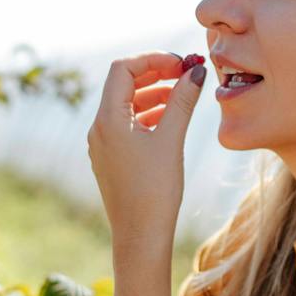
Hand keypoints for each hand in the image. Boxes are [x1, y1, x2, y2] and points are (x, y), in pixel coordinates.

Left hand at [87, 51, 206, 254]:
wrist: (140, 235)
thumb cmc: (155, 190)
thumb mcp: (172, 140)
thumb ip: (182, 101)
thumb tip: (196, 72)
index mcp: (108, 119)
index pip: (123, 69)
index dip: (153, 59)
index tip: (181, 64)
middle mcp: (99, 128)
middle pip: (123, 84)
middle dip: (155, 73)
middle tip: (186, 73)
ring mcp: (103, 144)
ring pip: (126, 104)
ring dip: (154, 93)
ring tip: (183, 95)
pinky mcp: (111, 158)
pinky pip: (127, 124)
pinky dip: (148, 114)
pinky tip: (171, 119)